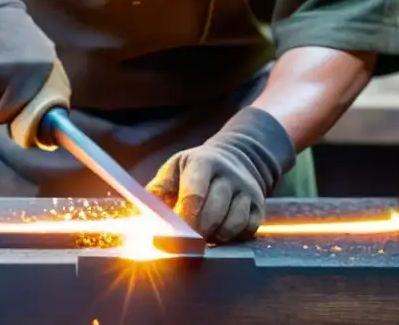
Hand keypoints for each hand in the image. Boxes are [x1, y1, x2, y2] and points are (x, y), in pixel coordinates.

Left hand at [146, 108, 295, 243]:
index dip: (183, 218)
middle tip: (185, 242)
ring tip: (203, 236)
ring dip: (214, 237)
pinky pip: (246, 231)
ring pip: (231, 225)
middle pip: (213, 213)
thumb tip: (140, 215)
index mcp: (204, 162)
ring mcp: (247, 191)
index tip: (173, 235)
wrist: (238, 157)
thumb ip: (158, 189)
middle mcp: (229, 176)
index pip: (194, 194)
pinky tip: (220, 233)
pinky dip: (231, 238)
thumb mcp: (175, 168)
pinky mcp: (259, 207)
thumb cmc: (197, 168)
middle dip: (196, 233)